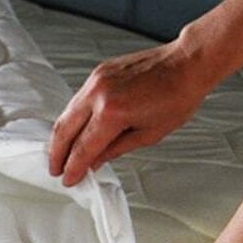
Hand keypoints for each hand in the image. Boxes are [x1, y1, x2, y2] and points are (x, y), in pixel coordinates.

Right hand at [48, 37, 214, 185]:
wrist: (187, 63)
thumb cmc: (177, 96)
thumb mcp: (149, 134)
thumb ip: (116, 149)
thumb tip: (95, 161)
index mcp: (113, 112)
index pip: (84, 148)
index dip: (74, 167)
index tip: (69, 179)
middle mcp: (98, 94)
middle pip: (66, 129)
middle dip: (58, 154)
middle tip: (56, 170)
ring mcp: (96, 80)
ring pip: (68, 113)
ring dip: (62, 136)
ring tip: (62, 153)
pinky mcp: (98, 72)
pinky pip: (78, 99)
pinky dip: (73, 117)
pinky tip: (75, 130)